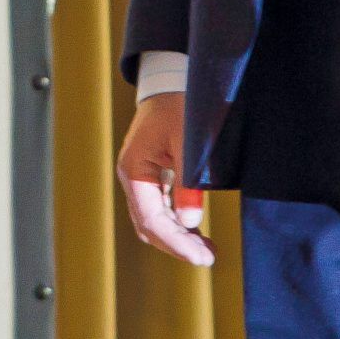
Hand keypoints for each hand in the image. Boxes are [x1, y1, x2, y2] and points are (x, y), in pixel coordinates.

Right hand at [117, 93, 212, 265]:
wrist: (172, 81)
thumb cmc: (179, 105)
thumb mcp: (187, 142)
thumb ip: (188, 183)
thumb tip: (189, 221)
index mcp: (134, 170)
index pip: (151, 220)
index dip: (175, 242)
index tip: (200, 257)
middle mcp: (133, 177)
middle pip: (148, 225)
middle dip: (176, 244)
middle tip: (207, 257)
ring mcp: (141, 178)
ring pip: (154, 220)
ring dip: (178, 237)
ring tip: (206, 250)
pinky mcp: (153, 176)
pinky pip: (160, 208)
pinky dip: (177, 223)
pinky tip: (197, 232)